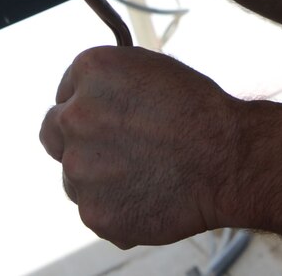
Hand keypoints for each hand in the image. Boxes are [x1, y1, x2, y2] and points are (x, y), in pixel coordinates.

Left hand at [41, 47, 243, 246]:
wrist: (227, 158)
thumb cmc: (198, 110)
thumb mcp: (150, 69)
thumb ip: (109, 83)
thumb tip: (90, 96)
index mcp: (88, 71)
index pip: (65, 93)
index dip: (88, 107)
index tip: (109, 119)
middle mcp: (73, 116)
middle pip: (53, 133)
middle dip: (77, 141)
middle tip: (114, 150)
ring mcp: (79, 168)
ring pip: (74, 177)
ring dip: (98, 178)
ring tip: (145, 174)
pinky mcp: (93, 212)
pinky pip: (96, 210)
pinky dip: (118, 208)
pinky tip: (150, 196)